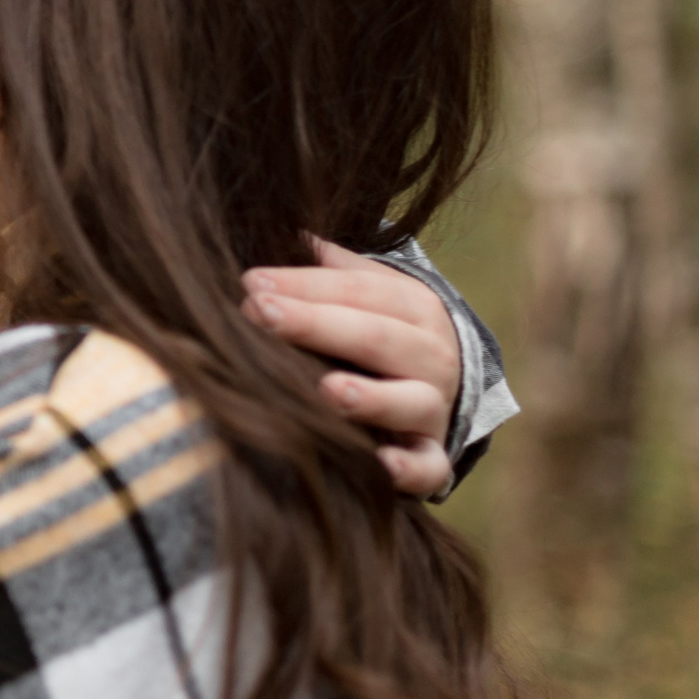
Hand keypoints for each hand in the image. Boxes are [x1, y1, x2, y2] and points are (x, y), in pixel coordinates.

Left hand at [243, 239, 460, 497]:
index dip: (304, 285)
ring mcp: (434, 407)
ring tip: (328, 390)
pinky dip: (410, 469)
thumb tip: (287, 229)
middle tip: (262, 314)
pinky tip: (382, 465)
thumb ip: (331, 267)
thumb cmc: (384, 332)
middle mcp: (430, 355)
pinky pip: (430, 466)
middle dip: (317, 325)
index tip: (251, 283)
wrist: (447, 386)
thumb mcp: (370, 293)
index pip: (357, 290)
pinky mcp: (433, 455)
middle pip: (376, 337)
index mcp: (413, 307)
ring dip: (372, 397)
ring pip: (410, 400)